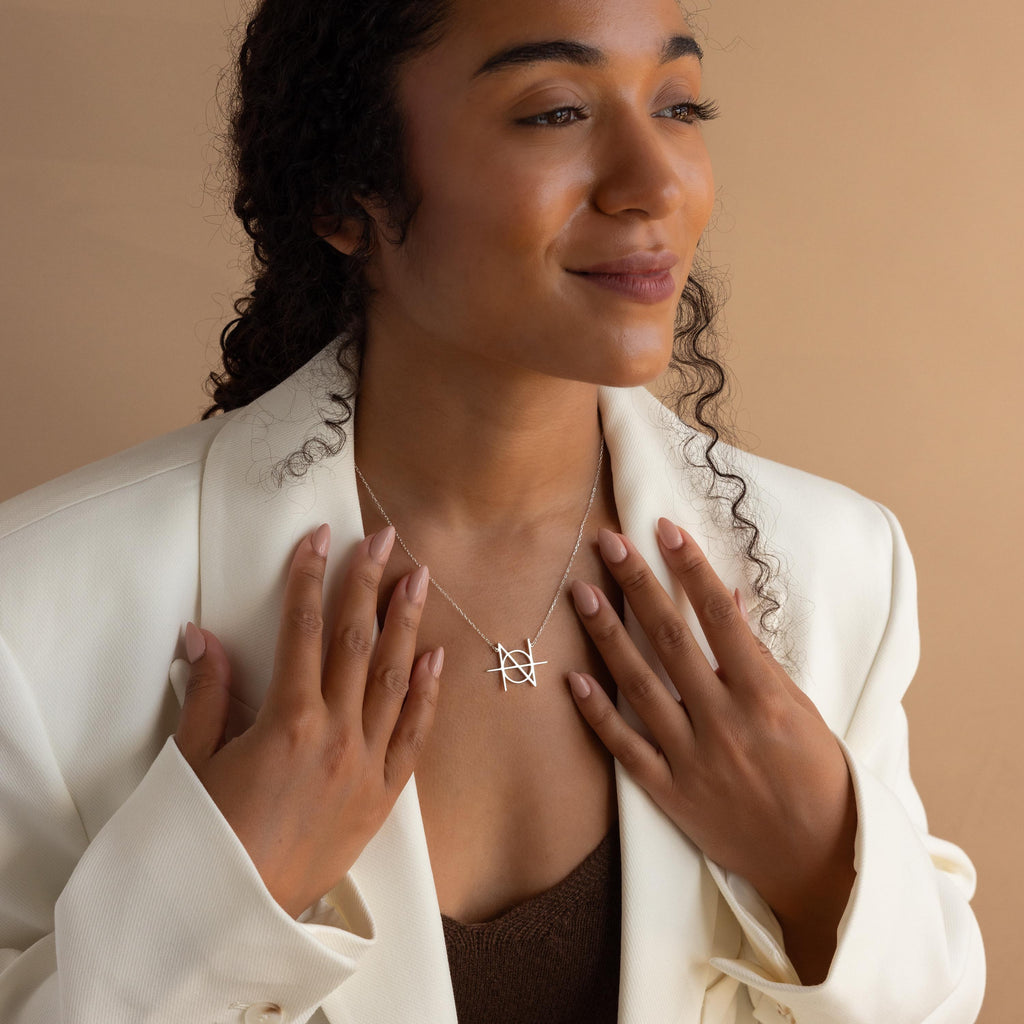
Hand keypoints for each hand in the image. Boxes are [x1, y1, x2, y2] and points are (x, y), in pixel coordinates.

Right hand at [174, 523, 441, 917]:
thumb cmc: (206, 837)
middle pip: (355, 641)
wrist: (236, 912)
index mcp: (286, 720)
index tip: (321, 537)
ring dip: (407, 624)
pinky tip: (436, 657)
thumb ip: (208, 693)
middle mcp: (335, 733)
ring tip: (419, 579)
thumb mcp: (194, 761)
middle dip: (368, 583)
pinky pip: (413, 735)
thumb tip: (200, 635)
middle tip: (385, 537)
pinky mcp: (383, 794)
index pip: (302, 629)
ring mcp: (365, 763)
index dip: (311, 578)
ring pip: (393, 678)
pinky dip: (427, 693)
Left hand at [568, 520, 855, 980]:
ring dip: (606, 637)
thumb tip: (726, 600)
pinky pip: (625, 748)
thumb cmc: (816, 774)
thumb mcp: (800, 709)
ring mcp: (692, 758)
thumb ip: (758, 656)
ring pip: (638, 687)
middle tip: (608, 543)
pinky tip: (572, 680)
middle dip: (637, 586)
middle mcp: (723, 721)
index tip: (665, 529)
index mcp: (763, 696)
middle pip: (670, 641)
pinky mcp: (669, 791)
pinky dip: (597, 715)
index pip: (719, 618)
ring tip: (581, 593)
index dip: (690, 569)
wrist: (815, 858)